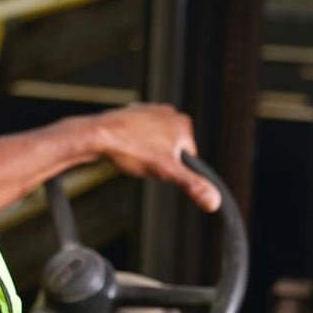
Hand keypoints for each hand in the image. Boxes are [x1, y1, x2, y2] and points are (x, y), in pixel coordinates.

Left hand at [91, 103, 220, 211]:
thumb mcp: (166, 173)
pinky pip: (139, 137)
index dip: (173, 170)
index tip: (157, 169)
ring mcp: (151, 111)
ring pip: (155, 145)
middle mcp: (170, 112)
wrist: (97, 136)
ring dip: (145, 154)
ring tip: (132, 154)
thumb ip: (192, 185)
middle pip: (171, 152)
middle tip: (142, 161)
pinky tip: (124, 147)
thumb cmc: (131, 151)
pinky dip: (133, 144)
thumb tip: (214, 202)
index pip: (188, 159)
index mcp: (183, 124)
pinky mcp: (134, 113)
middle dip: (159, 161)